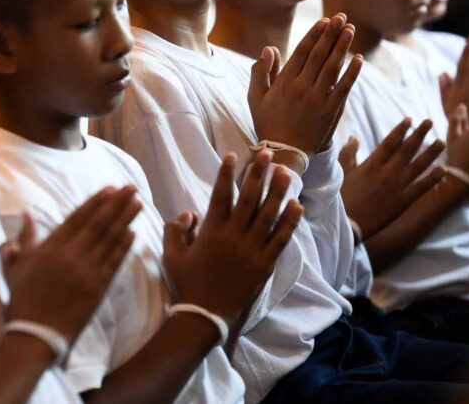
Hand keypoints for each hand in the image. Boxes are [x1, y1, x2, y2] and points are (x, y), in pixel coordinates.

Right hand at [4, 186, 140, 341]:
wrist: (37, 334)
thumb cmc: (23, 299)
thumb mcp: (16, 265)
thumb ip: (23, 239)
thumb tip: (26, 215)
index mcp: (51, 247)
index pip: (78, 217)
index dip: (96, 202)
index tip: (110, 188)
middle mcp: (72, 255)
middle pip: (99, 224)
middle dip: (117, 204)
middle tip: (132, 188)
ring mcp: (87, 271)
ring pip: (110, 239)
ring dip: (126, 220)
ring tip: (139, 204)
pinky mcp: (98, 287)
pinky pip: (114, 262)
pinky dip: (124, 246)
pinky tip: (133, 233)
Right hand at [163, 151, 302, 322]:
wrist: (205, 314)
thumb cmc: (187, 283)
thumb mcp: (172, 255)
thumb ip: (175, 230)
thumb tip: (188, 213)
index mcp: (211, 231)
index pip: (221, 194)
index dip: (227, 174)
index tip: (233, 155)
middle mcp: (233, 236)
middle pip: (248, 198)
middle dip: (257, 174)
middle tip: (266, 154)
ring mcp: (251, 250)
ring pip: (268, 215)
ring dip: (277, 192)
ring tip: (285, 173)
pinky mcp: (265, 264)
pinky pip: (280, 239)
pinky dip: (289, 222)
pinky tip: (296, 206)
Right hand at [249, 14, 363, 156]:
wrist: (284, 153)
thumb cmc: (268, 123)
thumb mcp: (255, 98)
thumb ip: (260, 72)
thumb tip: (269, 49)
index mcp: (283, 83)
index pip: (301, 53)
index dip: (314, 35)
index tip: (324, 21)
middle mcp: (301, 88)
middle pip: (319, 55)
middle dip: (331, 34)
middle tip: (342, 17)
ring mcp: (317, 100)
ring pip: (332, 68)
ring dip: (342, 47)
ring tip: (350, 30)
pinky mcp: (331, 112)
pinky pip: (343, 88)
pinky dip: (351, 73)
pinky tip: (358, 58)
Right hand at [338, 119, 445, 237]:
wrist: (347, 223)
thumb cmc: (341, 197)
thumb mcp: (341, 172)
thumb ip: (349, 154)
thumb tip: (353, 138)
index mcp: (371, 165)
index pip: (389, 142)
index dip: (400, 130)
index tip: (409, 120)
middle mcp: (386, 173)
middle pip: (406, 150)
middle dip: (419, 134)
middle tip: (429, 121)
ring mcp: (396, 187)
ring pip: (418, 166)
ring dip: (431, 153)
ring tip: (441, 142)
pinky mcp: (403, 202)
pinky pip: (421, 187)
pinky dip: (433, 178)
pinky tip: (442, 169)